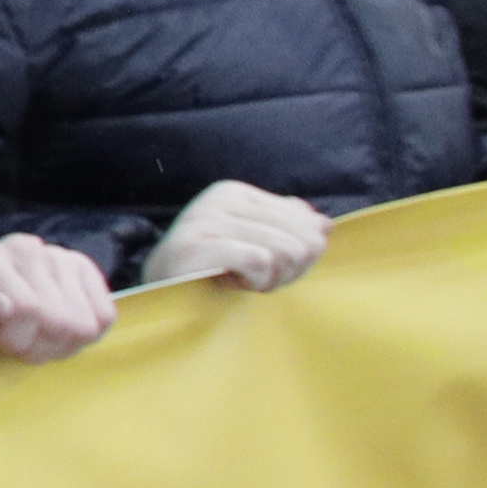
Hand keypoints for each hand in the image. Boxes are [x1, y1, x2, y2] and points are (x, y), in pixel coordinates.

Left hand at [0, 232, 117, 360]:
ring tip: (32, 336)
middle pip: (53, 320)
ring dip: (58, 345)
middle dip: (33, 348)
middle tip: (12, 345)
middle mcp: (21, 246)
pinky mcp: (85, 268)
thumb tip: (1, 305)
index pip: (23, 308)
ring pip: (80, 324)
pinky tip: (56, 329)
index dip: (10, 339)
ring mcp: (56, 254)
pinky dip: (84, 336)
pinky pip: (103, 317)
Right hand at [146, 181, 331, 291]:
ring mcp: (206, 220)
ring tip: (244, 281)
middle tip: (260, 279)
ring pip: (287, 250)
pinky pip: (260, 262)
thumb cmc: (213, 273)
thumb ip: (289, 228)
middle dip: (290, 268)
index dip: (302, 255)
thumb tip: (324, 224)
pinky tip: (234, 284)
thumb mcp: (257, 244)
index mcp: (235, 192)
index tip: (269, 267)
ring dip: (272, 278)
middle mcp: (219, 198)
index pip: (306, 220)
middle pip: (303, 237)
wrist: (161, 296)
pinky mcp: (197, 246)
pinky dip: (255, 281)